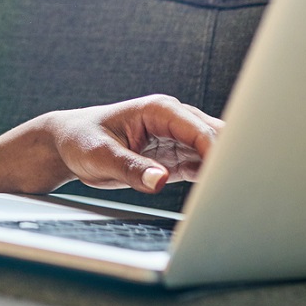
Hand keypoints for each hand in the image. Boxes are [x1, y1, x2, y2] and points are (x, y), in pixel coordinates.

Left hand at [40, 95, 224, 193]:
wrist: (67, 144)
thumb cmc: (80, 140)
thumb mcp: (100, 155)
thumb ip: (131, 168)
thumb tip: (159, 180)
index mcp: (159, 110)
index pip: (199, 130)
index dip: (217, 153)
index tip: (227, 178)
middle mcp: (173, 120)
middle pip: (214, 138)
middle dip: (228, 160)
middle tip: (237, 189)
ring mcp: (176, 139)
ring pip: (213, 152)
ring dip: (223, 171)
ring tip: (232, 195)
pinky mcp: (174, 158)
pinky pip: (201, 167)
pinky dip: (210, 179)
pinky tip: (217, 196)